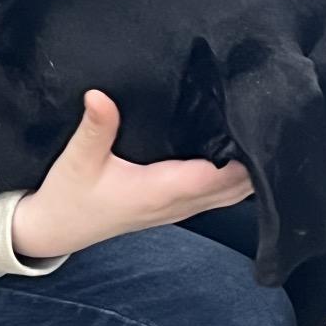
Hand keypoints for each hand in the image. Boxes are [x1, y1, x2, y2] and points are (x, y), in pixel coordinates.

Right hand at [11, 91, 251, 258]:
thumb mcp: (76, 159)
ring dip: (249, 172)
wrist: (57, 229)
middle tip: (268, 122)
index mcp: (160, 191)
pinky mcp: (176, 208)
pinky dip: (235, 179)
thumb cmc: (68, 195)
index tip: (257, 126)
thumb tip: (98, 96)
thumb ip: (94, 128)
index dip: (241, 156)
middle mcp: (177, 205)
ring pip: (231, 195)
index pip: (216, 176)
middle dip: (255, 161)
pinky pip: (218, 196)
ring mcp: (180, 210)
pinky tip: (240, 155)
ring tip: (261, 134)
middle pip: (235, 188)